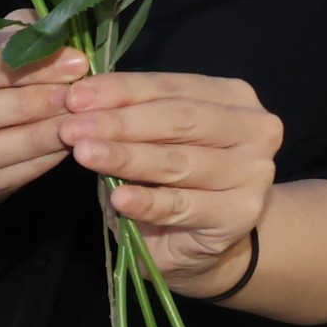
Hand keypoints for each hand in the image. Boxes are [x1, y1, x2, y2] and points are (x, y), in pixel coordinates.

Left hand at [63, 70, 281, 291]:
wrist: (203, 239)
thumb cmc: (172, 179)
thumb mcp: (149, 140)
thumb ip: (129, 117)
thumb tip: (80, 99)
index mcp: (232, 97)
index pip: (171, 87)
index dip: (121, 90)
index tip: (75, 97)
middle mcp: (254, 128)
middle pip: (179, 120)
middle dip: (120, 123)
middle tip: (72, 128)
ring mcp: (254, 172)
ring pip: (179, 162)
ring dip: (127, 158)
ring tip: (85, 154)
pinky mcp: (240, 213)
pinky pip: (184, 206)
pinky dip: (148, 202)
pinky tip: (118, 199)